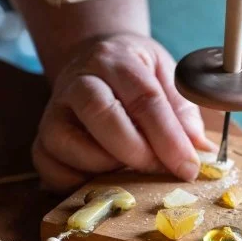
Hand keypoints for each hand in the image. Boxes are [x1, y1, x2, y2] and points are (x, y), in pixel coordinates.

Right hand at [33, 34, 214, 190]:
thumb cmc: (136, 72)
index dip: (168, 136)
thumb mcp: (167, 76)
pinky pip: (49, 167)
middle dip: (136, 151)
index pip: (144, 98)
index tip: (188, 166)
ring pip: (68, 142)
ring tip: (132, 173)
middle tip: (161, 170)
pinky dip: (76, 182)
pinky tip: (102, 179)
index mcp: (116, 59)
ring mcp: (54, 110)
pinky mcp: (41, 138)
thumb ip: (183, 112)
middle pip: (101, 114)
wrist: (92, 57)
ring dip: (105, 168)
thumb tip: (200, 151)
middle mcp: (78, 80)